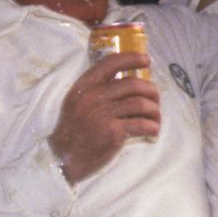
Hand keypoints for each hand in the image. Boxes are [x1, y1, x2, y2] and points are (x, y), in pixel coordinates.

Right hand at [48, 52, 161, 182]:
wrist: (62, 158)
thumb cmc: (74, 130)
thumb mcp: (77, 101)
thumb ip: (96, 89)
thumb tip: (128, 81)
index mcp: (84, 85)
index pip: (111, 63)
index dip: (132, 58)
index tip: (146, 60)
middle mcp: (93, 96)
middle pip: (133, 84)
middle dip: (151, 91)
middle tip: (155, 99)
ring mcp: (103, 114)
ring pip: (140, 104)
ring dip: (154, 111)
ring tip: (156, 118)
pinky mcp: (112, 132)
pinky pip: (141, 124)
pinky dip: (152, 126)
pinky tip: (153, 130)